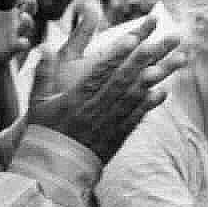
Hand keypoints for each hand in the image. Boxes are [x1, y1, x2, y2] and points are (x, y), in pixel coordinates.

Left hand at [0, 7, 30, 68]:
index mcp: (13, 15)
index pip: (23, 1)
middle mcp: (18, 23)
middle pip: (28, 11)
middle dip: (31, 4)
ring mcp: (18, 34)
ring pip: (27, 25)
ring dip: (26, 21)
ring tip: (23, 16)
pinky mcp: (15, 47)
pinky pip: (22, 44)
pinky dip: (22, 43)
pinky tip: (22, 42)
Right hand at [28, 13, 185, 162]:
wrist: (54, 168)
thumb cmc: (44, 130)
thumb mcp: (37, 101)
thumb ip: (43, 72)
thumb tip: (45, 46)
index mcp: (76, 98)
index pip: (98, 73)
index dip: (116, 55)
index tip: (132, 38)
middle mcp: (95, 109)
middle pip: (121, 81)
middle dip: (142, 60)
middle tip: (160, 43)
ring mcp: (109, 123)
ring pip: (134, 97)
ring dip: (154, 79)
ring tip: (170, 64)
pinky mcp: (117, 135)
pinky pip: (136, 117)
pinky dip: (150, 104)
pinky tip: (163, 91)